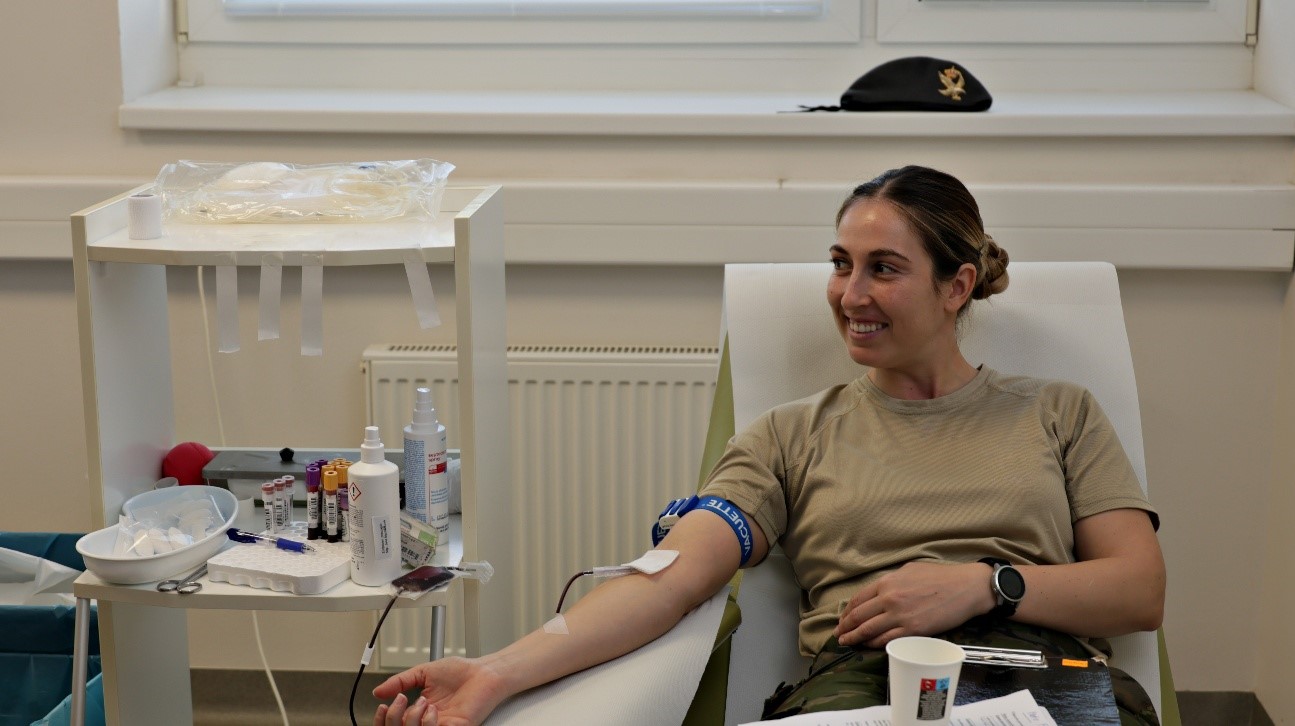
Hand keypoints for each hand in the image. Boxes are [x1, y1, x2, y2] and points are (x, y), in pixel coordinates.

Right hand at [373, 657, 507, 725]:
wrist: (484, 671)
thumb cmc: (460, 671)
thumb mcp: (423, 672)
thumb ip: (400, 681)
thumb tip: (378, 691)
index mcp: (420, 711)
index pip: (395, 724)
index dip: (385, 719)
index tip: (384, 705)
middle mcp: (429, 721)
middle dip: (395, 718)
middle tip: (403, 700)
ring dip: (412, 720)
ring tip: (424, 702)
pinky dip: (428, 723)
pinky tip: (433, 709)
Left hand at [833, 561, 993, 648]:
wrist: (966, 587)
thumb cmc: (941, 577)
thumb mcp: (909, 570)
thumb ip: (891, 582)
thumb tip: (880, 592)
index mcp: (887, 583)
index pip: (858, 600)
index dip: (847, 612)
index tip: (842, 619)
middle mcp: (889, 599)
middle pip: (859, 616)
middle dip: (845, 627)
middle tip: (838, 634)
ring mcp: (900, 616)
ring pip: (869, 630)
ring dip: (855, 638)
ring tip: (847, 643)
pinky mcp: (913, 631)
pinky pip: (887, 640)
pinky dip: (874, 644)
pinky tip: (868, 646)